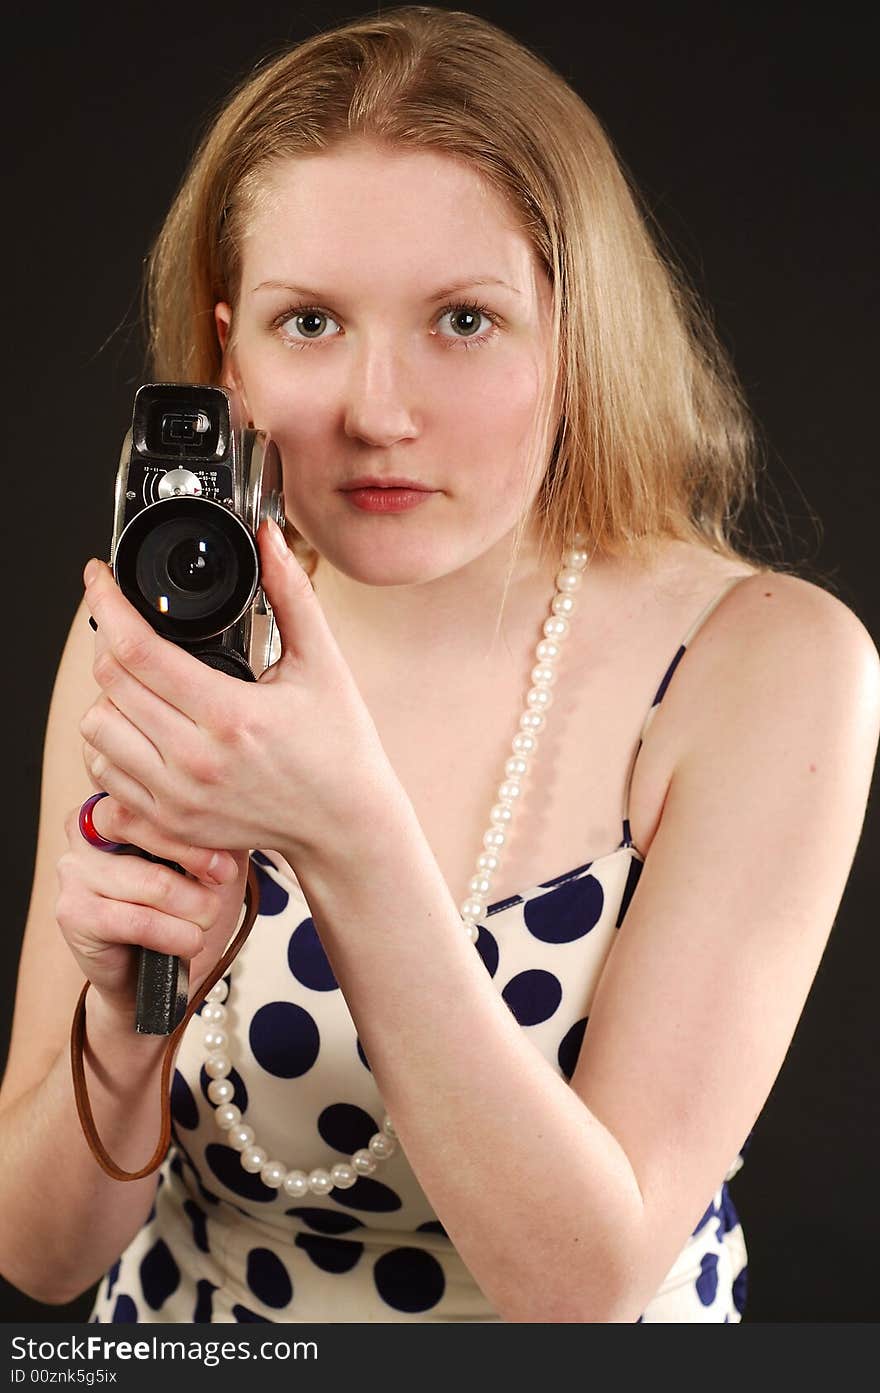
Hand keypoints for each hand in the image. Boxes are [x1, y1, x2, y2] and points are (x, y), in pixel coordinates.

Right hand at [55, 796, 249, 1019]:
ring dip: (195, 910)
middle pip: (145, 829)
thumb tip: (231, 810)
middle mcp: (84, 829)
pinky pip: (140, 921)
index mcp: (114, 804)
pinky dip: (176, 936)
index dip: (195, 832)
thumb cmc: (180, 911)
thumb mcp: (206, 860)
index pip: (153, 801)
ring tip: (203, 922)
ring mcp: (73, 871)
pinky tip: (187, 942)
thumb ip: (211, 829)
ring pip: (155, 882)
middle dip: (195, 861)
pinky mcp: (73, 913)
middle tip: (222, 885)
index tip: (226, 865)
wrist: (152, 978)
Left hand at [79, 520, 396, 863]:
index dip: (107, 603)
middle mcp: (196, 761)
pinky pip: (105, 774)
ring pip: (97, 729)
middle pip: (108, 683)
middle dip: (110, 641)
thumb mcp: (323, 664)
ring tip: (142, 683)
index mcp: (231, 715)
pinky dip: (112, 744)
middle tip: (131, 627)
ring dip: (109, 696)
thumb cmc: (339, 748)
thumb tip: (268, 537)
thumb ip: (291, 594)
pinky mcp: (170, 822)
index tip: (100, 578)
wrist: (345, 826)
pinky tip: (143, 728)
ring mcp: (178, 797)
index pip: (136, 650)